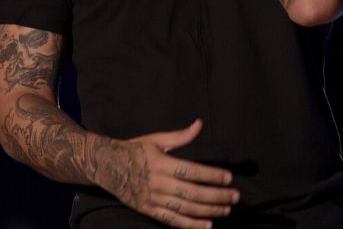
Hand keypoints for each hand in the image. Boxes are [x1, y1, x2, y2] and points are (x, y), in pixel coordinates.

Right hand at [95, 118, 239, 227]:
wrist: (106, 166)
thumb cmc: (134, 150)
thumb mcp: (156, 139)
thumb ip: (180, 136)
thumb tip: (200, 124)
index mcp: (161, 163)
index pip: (192, 171)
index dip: (212, 175)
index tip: (229, 177)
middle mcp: (158, 183)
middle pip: (192, 193)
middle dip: (216, 196)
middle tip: (235, 196)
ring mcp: (153, 199)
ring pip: (185, 209)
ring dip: (208, 211)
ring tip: (226, 210)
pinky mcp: (149, 210)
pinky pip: (172, 221)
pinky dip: (190, 225)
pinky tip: (207, 226)